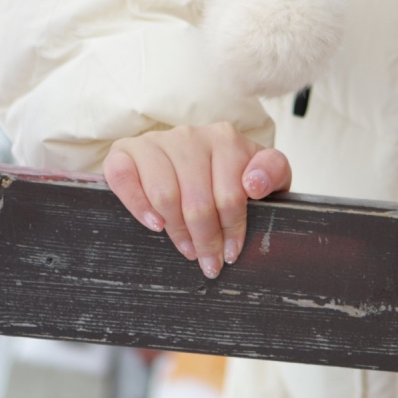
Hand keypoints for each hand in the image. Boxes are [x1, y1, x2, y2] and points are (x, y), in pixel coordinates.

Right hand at [103, 123, 290, 280]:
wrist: (193, 161)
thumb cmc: (228, 175)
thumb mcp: (261, 173)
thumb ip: (273, 171)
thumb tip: (253, 184)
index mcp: (225, 138)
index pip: (230, 194)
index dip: (232, 230)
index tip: (231, 253)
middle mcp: (189, 135)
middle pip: (197, 201)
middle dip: (205, 239)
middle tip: (208, 262)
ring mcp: (154, 141)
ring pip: (164, 195)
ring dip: (177, 231)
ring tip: (187, 249)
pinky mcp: (124, 151)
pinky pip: (124, 179)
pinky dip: (138, 207)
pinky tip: (155, 225)